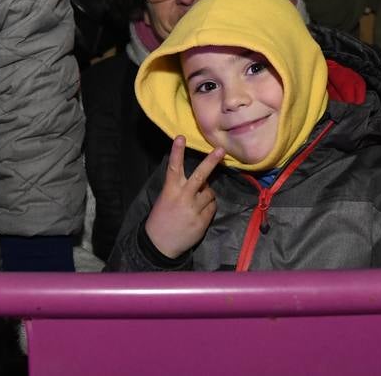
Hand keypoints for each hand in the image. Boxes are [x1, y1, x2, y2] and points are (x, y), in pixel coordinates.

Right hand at [144, 137, 224, 258]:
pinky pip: (212, 207)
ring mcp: (193, 210)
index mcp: (170, 190)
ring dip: (207, 194)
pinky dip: (209, 207)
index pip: (174, 167)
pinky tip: (200, 213)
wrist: (160, 244)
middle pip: (199, 176)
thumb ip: (181, 189)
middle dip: (211, 162)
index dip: (177, 151)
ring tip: (198, 201)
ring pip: (210, 193)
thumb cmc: (162, 218)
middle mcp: (183, 198)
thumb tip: (201, 181)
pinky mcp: (202, 221)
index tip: (180, 137)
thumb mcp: (165, 199)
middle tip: (221, 150)